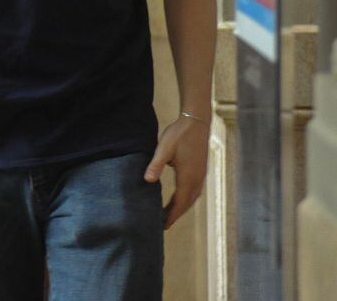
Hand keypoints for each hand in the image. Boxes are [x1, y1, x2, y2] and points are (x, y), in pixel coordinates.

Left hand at [145, 113, 208, 228]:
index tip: (164, 225)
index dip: (172, 215)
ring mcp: (201, 175)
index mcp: (188, 176)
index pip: (180, 202)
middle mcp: (197, 179)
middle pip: (187, 203)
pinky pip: (194, 190)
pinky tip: (179, 197)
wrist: (196, 123)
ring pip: (192, 197)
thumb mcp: (164, 149)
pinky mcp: (201, 170)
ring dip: (182, 207)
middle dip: (176, 214)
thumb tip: (147, 181)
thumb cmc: (179, 135)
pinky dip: (186, 198)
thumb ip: (156, 165)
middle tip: (164, 224)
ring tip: (169, 213)